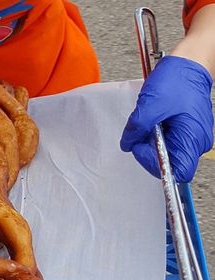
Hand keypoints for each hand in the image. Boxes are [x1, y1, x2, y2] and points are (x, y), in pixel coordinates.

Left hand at [120, 56, 213, 182]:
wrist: (190, 62)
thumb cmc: (177, 80)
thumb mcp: (150, 106)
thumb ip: (136, 129)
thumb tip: (127, 143)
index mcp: (192, 139)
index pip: (177, 172)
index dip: (154, 164)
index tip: (141, 146)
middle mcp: (196, 141)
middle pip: (169, 161)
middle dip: (149, 149)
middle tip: (142, 130)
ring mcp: (193, 134)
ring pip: (167, 150)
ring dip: (152, 139)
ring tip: (150, 119)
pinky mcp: (187, 128)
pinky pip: (169, 139)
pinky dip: (157, 132)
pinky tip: (155, 118)